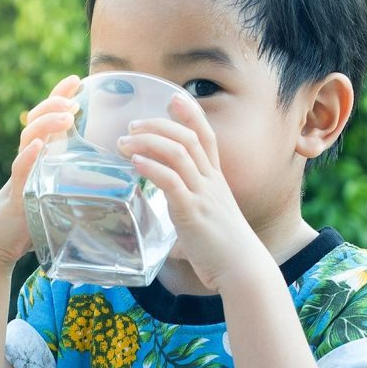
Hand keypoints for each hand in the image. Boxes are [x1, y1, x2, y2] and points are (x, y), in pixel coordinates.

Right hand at [0, 75, 80, 268]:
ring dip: (47, 124)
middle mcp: (30, 156)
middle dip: (54, 105)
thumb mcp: (61, 189)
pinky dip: (29, 156)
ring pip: (29, 138)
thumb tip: (120, 176)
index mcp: (41, 152)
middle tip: (73, 102)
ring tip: (65, 117)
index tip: (76, 79)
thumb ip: (82, 179)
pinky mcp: (18, 192)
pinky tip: (38, 147)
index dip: (59, 95)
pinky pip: (20, 170)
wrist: (3, 238)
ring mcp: (22, 171)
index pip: (49, 116)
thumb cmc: (36, 213)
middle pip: (37, 119)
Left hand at [116, 94, 264, 292]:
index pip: (206, 137)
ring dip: (147, 141)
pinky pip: (171, 181)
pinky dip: (151, 167)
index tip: (174, 97)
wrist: (243, 269)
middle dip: (159, 124)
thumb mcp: (206, 229)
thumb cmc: (224, 253)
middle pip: (188, 138)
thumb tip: (172, 247)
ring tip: (124, 142)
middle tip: (133, 124)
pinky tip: (135, 162)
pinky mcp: (192, 212)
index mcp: (216, 181)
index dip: (192, 114)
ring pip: (178, 153)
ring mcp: (203, 195)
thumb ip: (188, 228)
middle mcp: (211, 182)